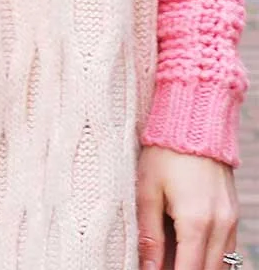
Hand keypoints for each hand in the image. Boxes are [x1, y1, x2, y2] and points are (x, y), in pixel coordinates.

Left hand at [138, 144, 238, 268]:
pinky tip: (185, 250)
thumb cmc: (164, 155)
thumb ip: (149, 234)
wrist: (194, 124)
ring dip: (198, 266)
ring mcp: (231, 220)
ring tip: (169, 259)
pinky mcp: (233, 213)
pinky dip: (208, 255)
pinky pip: (225, 246)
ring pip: (221, 262)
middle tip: (159, 267)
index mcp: (197, 221)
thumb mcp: (147, 192)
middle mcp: (221, 225)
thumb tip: (148, 267)